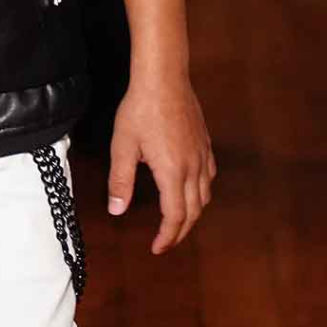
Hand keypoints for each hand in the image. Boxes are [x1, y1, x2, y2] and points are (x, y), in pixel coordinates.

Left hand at [108, 72, 215, 254]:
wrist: (164, 78)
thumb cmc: (140, 109)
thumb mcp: (123, 146)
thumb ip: (120, 181)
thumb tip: (117, 210)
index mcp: (172, 172)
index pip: (174, 217)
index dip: (167, 237)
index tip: (157, 248)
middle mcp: (193, 167)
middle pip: (193, 212)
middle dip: (180, 232)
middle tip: (166, 242)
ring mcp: (202, 154)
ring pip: (205, 196)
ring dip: (192, 213)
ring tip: (177, 221)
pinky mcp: (205, 143)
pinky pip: (209, 176)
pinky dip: (201, 192)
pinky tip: (191, 189)